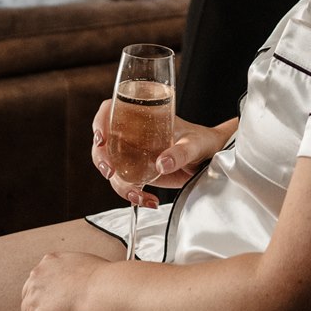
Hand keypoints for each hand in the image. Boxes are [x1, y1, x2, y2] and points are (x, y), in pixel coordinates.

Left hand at [20, 249, 103, 310]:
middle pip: (29, 292)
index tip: (53, 297)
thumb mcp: (82, 262)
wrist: (99, 291)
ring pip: (27, 309)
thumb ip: (71, 268)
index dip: (46, 289)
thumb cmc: (100, 278)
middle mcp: (37, 275)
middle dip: (38, 302)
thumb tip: (76, 277)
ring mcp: (33, 295)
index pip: (38, 277)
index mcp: (48, 261)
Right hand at [91, 100, 231, 209]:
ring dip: (118, 184)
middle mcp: (132, 134)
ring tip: (138, 195)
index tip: (101, 137)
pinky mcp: (139, 172)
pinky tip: (149, 200)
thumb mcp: (193, 143)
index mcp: (142, 116)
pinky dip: (133, 194)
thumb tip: (162, 164)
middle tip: (111, 172)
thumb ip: (179, 152)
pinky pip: (126, 184)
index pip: (111, 110)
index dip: (100, 121)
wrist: (211, 158)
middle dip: (101, 159)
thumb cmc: (202, 141)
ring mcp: (133, 154)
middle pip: (103, 142)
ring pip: (111, 167)